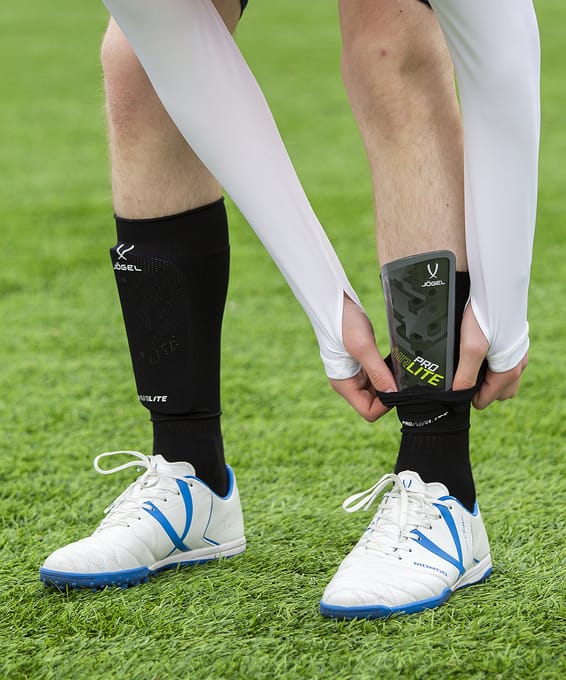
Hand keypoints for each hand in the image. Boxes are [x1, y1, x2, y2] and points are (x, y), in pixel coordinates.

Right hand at [329, 296, 396, 420]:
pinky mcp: (360, 362)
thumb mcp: (363, 347)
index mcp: (344, 385)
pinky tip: (391, 360)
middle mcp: (348, 383)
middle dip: (389, 392)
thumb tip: (394, 395)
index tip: (396, 386)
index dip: (385, 404)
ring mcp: (354, 373)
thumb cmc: (342, 322)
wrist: (333, 300)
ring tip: (394, 365)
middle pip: (374, 403)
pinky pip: (377, 375)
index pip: (368, 411)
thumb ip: (378, 372)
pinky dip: (386, 371)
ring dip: (388, 381)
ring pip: (378, 389)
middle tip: (398, 375)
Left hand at [452, 304, 527, 408]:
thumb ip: (465, 374)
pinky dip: (493, 363)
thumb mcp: (470, 348)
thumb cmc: (486, 317)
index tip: (457, 389)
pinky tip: (479, 351)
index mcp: (508, 371)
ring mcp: (518, 353)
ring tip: (470, 364)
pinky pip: (505, 362)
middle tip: (463, 377)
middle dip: (482, 390)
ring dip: (488, 377)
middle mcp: (518, 365)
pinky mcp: (514, 342)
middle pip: (500, 392)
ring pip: (504, 377)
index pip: (488, 399)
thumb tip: (458, 394)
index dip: (470, 397)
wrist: (499, 288)